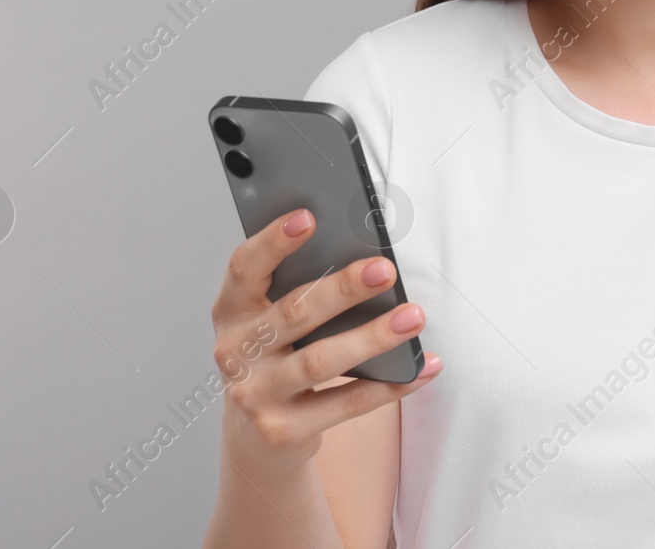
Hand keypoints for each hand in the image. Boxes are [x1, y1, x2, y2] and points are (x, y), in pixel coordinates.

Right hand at [210, 209, 441, 480]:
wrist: (258, 437)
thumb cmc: (276, 357)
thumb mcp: (270, 321)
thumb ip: (297, 289)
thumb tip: (362, 256)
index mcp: (231, 312)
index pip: (244, 269)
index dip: (273, 242)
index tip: (309, 217)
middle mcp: (236, 352)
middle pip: (294, 313)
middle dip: (343, 290)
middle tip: (386, 270)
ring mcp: (256, 395)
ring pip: (321, 361)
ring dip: (373, 337)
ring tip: (413, 316)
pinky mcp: (283, 430)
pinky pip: (347, 404)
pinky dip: (391, 386)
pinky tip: (422, 367)